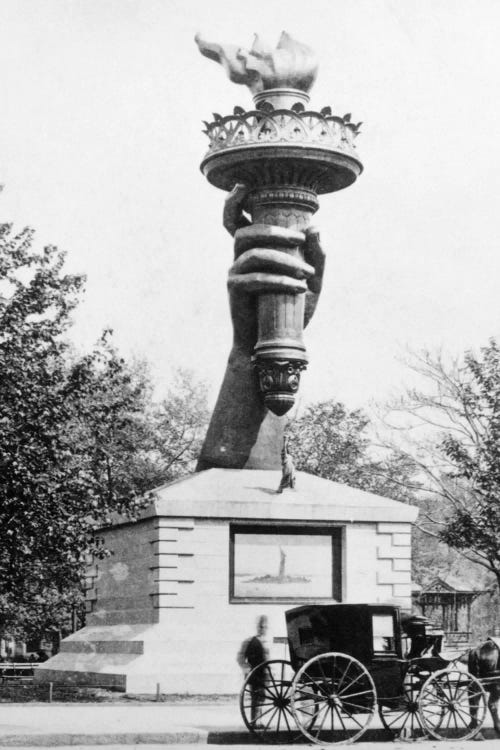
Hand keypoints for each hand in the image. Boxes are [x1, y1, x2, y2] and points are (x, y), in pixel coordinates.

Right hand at [224, 184, 324, 354]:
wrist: (273, 343)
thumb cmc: (290, 309)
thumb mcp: (312, 281)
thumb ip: (317, 256)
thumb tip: (316, 227)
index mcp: (254, 249)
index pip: (236, 219)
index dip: (234, 201)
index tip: (244, 184)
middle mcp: (239, 257)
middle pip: (245, 231)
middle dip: (274, 231)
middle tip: (301, 240)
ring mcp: (234, 273)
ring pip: (253, 253)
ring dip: (283, 259)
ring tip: (307, 274)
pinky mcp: (235, 291)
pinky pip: (254, 278)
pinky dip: (279, 281)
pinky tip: (299, 288)